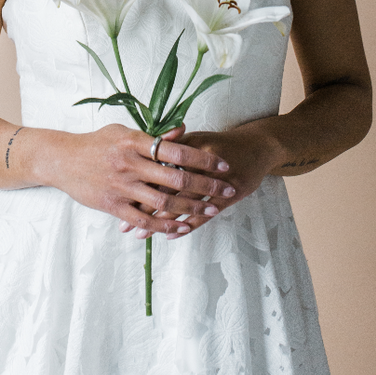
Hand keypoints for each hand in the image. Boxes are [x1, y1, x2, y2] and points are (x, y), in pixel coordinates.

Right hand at [40, 123, 236, 238]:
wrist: (61, 159)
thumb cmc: (96, 142)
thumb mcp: (123, 131)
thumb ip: (153, 135)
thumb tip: (183, 130)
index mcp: (134, 141)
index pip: (177, 151)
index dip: (203, 159)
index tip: (223, 165)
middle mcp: (130, 163)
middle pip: (176, 178)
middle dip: (207, 186)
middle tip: (228, 191)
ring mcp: (121, 186)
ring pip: (164, 202)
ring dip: (192, 208)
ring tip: (212, 211)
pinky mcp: (112, 205)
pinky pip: (144, 220)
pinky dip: (165, 225)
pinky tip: (182, 227)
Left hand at [119, 123, 283, 238]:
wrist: (259, 145)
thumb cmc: (220, 144)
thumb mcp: (195, 139)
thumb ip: (169, 147)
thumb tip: (139, 156)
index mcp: (188, 143)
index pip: (156, 165)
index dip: (136, 181)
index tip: (116, 195)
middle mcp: (201, 161)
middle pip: (165, 186)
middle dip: (143, 206)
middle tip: (124, 222)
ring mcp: (217, 178)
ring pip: (183, 203)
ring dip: (160, 221)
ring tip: (141, 235)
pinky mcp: (231, 193)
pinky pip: (205, 213)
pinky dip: (187, 225)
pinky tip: (171, 235)